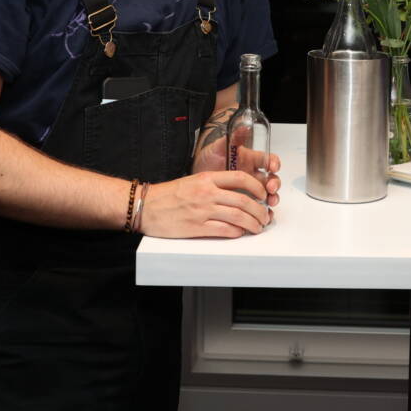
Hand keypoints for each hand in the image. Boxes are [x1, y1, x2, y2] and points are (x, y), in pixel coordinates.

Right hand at [141, 170, 272, 238]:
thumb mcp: (192, 181)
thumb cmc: (168, 195)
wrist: (145, 206)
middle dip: (260, 210)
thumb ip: (214, 185)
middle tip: (265, 216)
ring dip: (252, 223)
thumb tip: (237, 193)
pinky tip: (241, 233)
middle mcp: (206, 193)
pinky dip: (237, 232)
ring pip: (238, 216)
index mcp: (206, 178)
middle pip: (244, 200)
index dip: (257, 186)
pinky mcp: (196, 227)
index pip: (240, 178)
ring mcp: (202, 210)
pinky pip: (224, 230)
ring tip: (258, 227)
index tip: (263, 194)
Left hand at [193, 134, 280, 209]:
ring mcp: (249, 188)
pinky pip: (258, 206)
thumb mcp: (218, 147)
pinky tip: (265, 214)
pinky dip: (263, 211)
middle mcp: (252, 173)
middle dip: (274, 183)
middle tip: (270, 188)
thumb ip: (233, 138)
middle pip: (271, 178)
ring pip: (268, 193)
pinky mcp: (244, 200)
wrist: (194, 177)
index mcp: (250, 159)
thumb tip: (244, 127)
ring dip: (272, 198)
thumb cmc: (208, 159)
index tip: (273, 167)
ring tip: (270, 203)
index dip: (273, 163)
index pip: (267, 159)